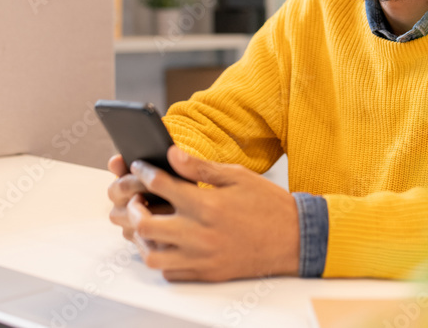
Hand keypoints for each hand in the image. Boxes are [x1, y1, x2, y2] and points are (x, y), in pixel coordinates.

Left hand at [107, 146, 299, 281]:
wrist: (294, 239)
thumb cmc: (268, 205)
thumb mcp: (237, 176)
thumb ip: (201, 167)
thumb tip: (173, 153)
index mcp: (208, 204)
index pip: (161, 185)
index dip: (144, 172)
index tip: (140, 167)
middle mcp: (200, 233)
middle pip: (145, 223)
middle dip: (132, 208)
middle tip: (135, 199)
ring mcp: (202, 257)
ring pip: (151, 254)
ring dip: (142, 238)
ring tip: (146, 224)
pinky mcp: (206, 273)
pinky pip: (169, 272)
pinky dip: (161, 258)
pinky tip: (165, 243)